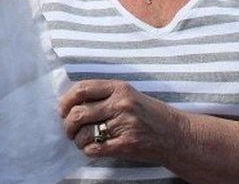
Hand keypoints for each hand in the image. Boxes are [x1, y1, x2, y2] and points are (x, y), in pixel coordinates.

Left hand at [58, 80, 184, 164]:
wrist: (176, 135)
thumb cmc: (149, 114)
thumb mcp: (129, 95)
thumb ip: (104, 95)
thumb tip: (72, 102)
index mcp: (119, 88)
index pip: (82, 89)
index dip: (66, 100)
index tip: (62, 109)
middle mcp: (121, 104)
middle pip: (79, 112)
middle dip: (68, 124)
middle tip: (68, 130)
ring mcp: (124, 125)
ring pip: (85, 133)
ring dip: (77, 140)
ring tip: (80, 141)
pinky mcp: (127, 145)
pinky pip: (96, 149)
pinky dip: (88, 151)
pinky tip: (91, 149)